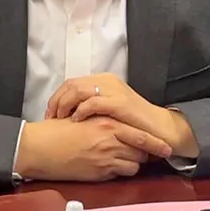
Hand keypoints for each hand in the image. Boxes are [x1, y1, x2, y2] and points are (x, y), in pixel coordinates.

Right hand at [14, 117, 171, 181]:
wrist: (39, 147)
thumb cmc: (56, 131)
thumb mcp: (84, 118)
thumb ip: (103, 123)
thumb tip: (117, 128)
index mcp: (107, 124)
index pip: (141, 135)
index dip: (156, 143)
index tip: (167, 148)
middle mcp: (110, 141)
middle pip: (141, 152)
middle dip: (144, 154)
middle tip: (144, 154)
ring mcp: (105, 159)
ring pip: (132, 166)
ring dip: (131, 164)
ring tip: (122, 159)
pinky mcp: (97, 173)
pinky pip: (118, 175)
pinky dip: (119, 172)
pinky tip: (110, 167)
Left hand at [47, 74, 199, 157]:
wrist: (159, 129)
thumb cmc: (132, 124)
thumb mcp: (108, 111)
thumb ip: (91, 107)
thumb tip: (66, 114)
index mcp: (103, 81)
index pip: (71, 83)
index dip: (56, 98)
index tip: (49, 114)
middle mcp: (107, 81)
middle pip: (71, 85)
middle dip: (57, 102)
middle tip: (50, 118)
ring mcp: (113, 90)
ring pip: (78, 90)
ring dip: (65, 105)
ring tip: (60, 119)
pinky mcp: (119, 102)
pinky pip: (93, 102)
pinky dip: (81, 110)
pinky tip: (76, 121)